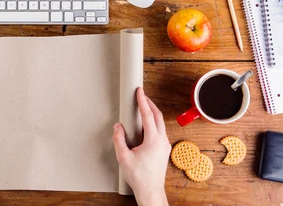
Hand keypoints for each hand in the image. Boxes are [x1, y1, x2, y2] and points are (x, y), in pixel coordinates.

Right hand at [112, 87, 170, 205]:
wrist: (150, 190)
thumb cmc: (139, 177)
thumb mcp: (123, 157)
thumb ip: (119, 139)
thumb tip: (118, 127)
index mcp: (153, 140)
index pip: (148, 115)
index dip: (143, 101)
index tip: (140, 92)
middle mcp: (161, 141)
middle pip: (158, 115)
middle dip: (149, 103)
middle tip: (142, 96)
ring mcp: (164, 145)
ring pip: (160, 123)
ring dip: (152, 113)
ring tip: (143, 108)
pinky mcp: (164, 150)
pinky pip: (160, 131)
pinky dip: (153, 123)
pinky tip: (146, 125)